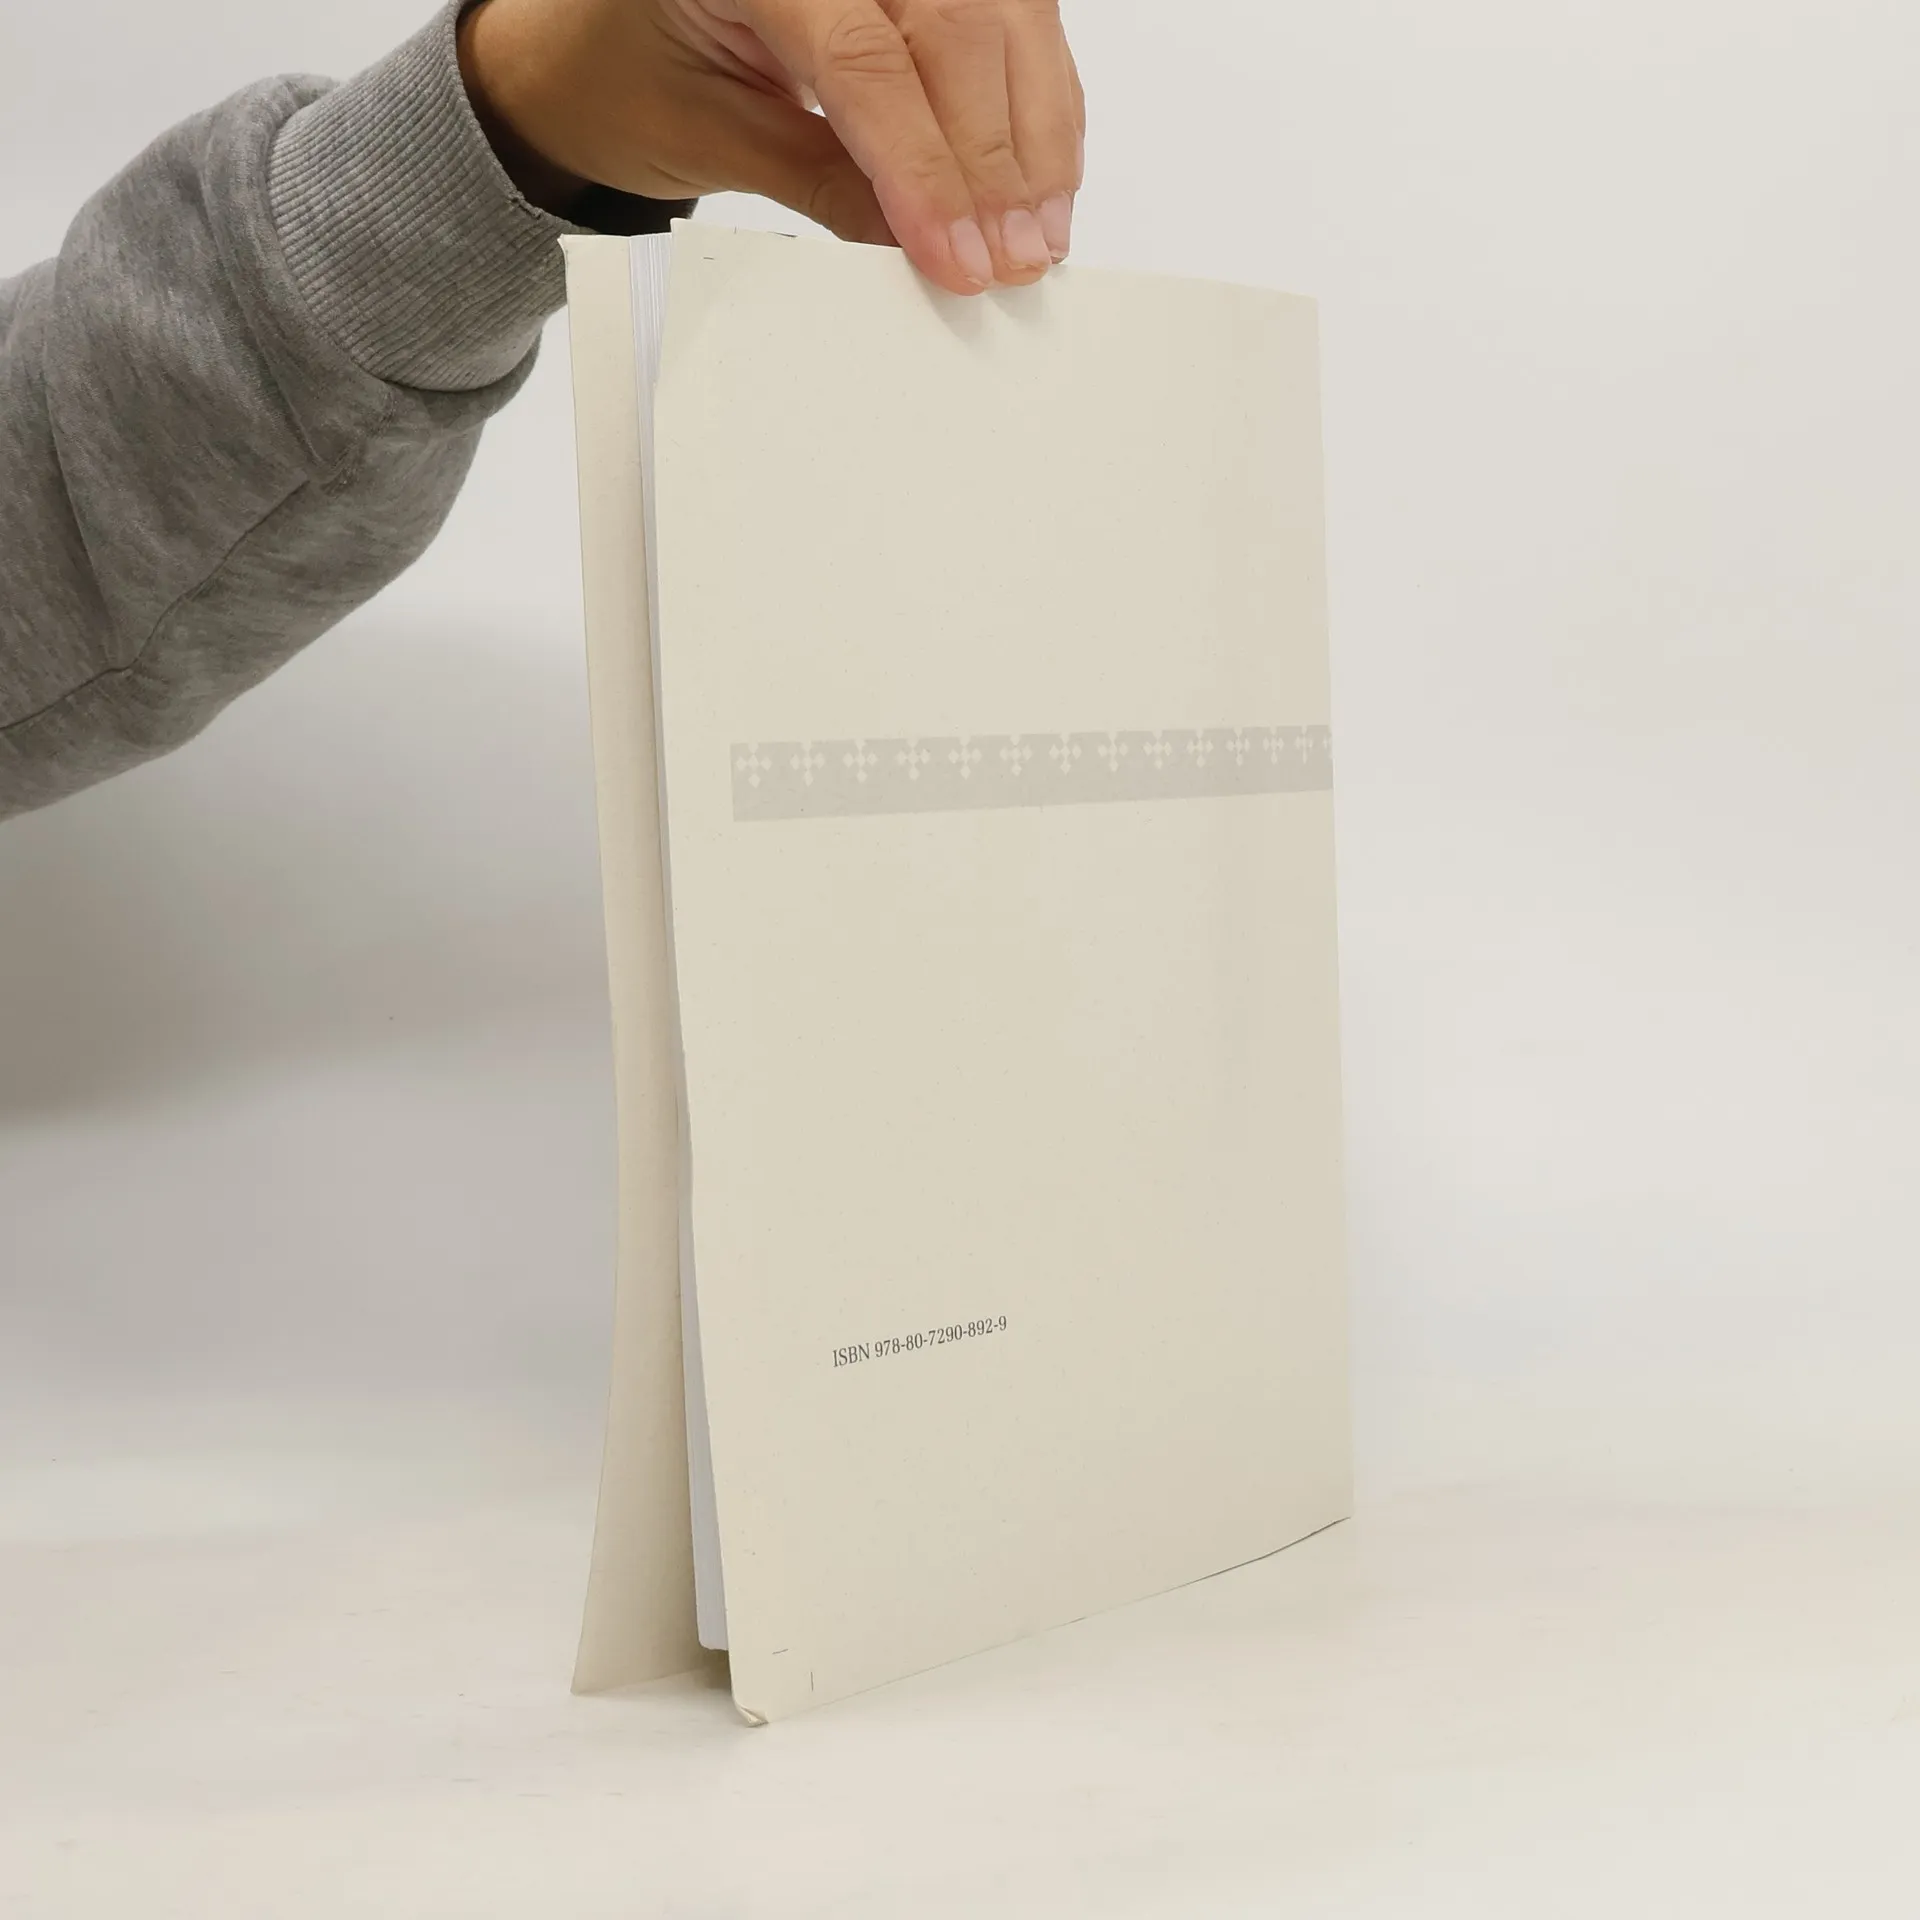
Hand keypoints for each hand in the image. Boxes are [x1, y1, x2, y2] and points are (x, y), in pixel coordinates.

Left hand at [458, 0, 1083, 293]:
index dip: (927, 170)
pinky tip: (1045, 179)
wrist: (600, 42)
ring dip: (1036, 134)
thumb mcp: (711, 141)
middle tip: (1016, 259)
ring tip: (1039, 236)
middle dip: (997, 159)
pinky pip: (1010, 18)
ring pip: (1006, 16)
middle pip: (957, 26)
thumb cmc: (632, 75)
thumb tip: (926, 245)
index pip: (866, 62)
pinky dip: (1037, 102)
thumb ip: (823, 185)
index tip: (960, 259)